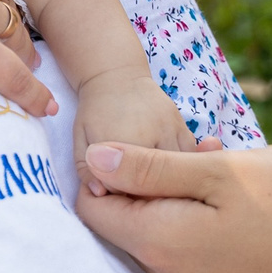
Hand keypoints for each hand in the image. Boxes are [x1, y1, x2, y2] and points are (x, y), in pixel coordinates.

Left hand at [71, 69, 194, 192]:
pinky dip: (183, 172)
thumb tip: (99, 195)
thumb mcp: (80, 140)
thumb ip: (86, 171)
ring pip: (177, 176)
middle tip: (134, 194)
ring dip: (166, 187)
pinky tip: (171, 176)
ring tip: (154, 189)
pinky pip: (190, 160)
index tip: (113, 193)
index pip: (121, 189)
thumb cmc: (94, 112)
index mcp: (117, 140)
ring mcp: (170, 131)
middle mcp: (148, 136)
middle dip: (143, 196)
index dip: (115, 196)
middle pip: (153, 186)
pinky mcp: (184, 127)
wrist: (118, 76)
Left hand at [74, 139, 271, 272]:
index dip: (107, 172)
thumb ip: (149, 169)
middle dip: (149, 187)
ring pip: (164, 241)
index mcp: (161, 247)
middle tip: (198, 155)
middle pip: (129, 228)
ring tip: (225, 173)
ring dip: (179, 206)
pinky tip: (242, 205)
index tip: (146, 148)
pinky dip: (201, 230)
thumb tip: (91, 160)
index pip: (95, 212)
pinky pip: (193, 260)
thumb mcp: (217, 170)